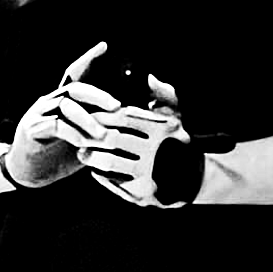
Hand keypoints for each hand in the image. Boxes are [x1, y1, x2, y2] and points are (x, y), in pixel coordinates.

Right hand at [1, 41, 122, 188]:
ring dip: (88, 120)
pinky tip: (83, 144)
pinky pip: (55, 125)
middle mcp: (49, 102)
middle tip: (117, 106)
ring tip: (103, 136)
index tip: (104, 46)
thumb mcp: (84, 141)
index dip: (87, 59)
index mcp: (62, 102)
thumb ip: (100, 131)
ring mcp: (38, 114)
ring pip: (66, 105)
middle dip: (97, 94)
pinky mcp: (31, 130)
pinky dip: (73, 134)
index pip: (74, 74)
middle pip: (74, 88)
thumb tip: (127, 125)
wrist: (27, 173)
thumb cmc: (58, 156)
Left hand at [77, 74, 198, 207]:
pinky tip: (94, 168)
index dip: (102, 115)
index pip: (123, 117)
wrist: (191, 180)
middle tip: (80, 133)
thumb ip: (164, 94)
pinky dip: (99, 174)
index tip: (90, 114)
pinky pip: (112, 181)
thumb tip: (149, 78)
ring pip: (109, 162)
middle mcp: (156, 151)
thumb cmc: (177, 141)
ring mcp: (148, 174)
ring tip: (83, 153)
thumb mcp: (177, 115)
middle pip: (112, 139)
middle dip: (92, 134)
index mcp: (162, 128)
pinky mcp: (141, 194)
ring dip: (91, 156)